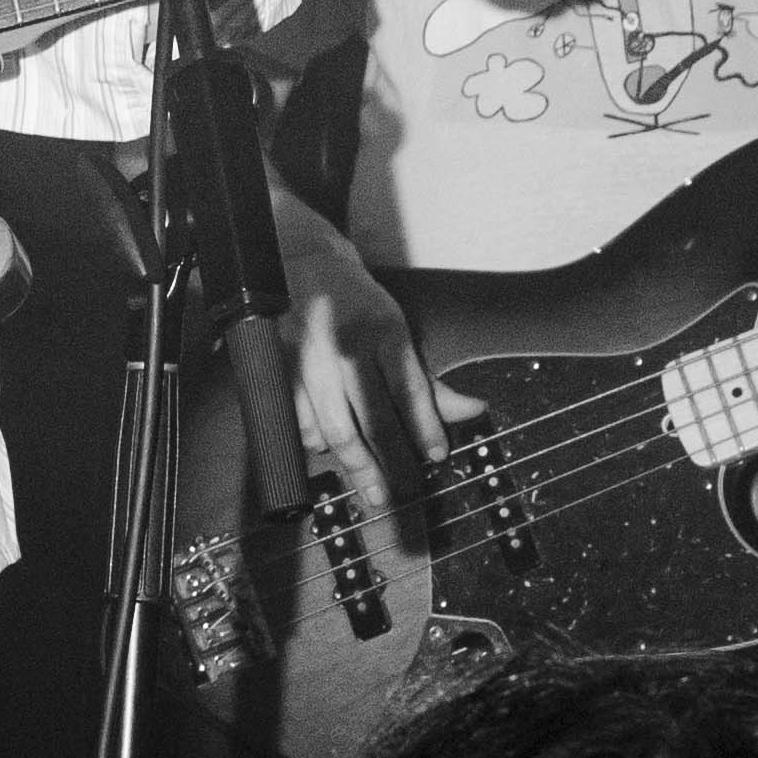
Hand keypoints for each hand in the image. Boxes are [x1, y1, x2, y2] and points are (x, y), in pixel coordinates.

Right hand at [267, 186, 466, 522]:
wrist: (303, 264)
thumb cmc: (358, 304)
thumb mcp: (398, 330)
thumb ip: (430, 379)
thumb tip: (474, 411)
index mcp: (384, 331)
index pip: (410, 391)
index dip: (425, 429)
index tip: (436, 457)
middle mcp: (348, 347)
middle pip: (372, 420)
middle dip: (390, 464)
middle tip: (402, 493)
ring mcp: (312, 361)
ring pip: (335, 429)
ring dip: (356, 466)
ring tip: (373, 492)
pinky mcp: (283, 370)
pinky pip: (302, 421)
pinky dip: (317, 444)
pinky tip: (331, 456)